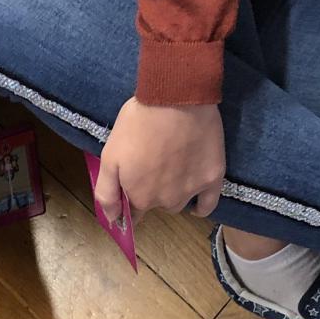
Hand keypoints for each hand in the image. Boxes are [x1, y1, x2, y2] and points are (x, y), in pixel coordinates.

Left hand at [95, 99, 224, 222]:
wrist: (175, 98)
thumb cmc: (138, 123)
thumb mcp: (110, 156)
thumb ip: (107, 193)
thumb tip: (113, 220)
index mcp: (140, 197)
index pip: (133, 214)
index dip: (130, 203)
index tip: (131, 186)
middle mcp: (166, 201)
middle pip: (156, 205)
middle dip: (152, 192)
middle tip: (153, 164)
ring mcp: (191, 191)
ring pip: (179, 203)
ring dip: (173, 194)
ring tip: (172, 169)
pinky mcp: (212, 179)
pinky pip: (207, 204)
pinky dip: (200, 206)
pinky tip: (195, 202)